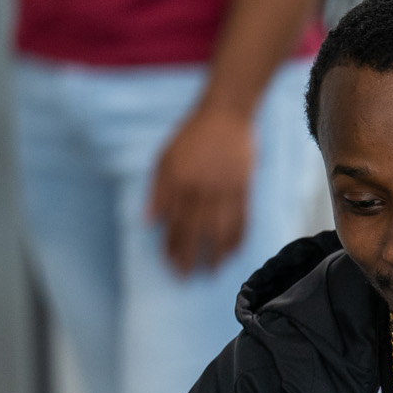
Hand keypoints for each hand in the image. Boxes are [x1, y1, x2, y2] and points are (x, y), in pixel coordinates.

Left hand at [148, 105, 254, 272]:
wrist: (225, 115)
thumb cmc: (191, 136)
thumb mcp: (165, 158)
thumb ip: (158, 191)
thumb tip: (149, 221)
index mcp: (179, 183)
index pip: (173, 222)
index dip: (170, 245)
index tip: (169, 263)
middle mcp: (201, 190)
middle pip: (195, 231)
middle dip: (190, 256)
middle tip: (187, 277)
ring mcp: (224, 191)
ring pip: (220, 229)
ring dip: (216, 254)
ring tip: (213, 271)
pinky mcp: (243, 189)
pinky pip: (241, 219)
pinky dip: (237, 237)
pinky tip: (233, 251)